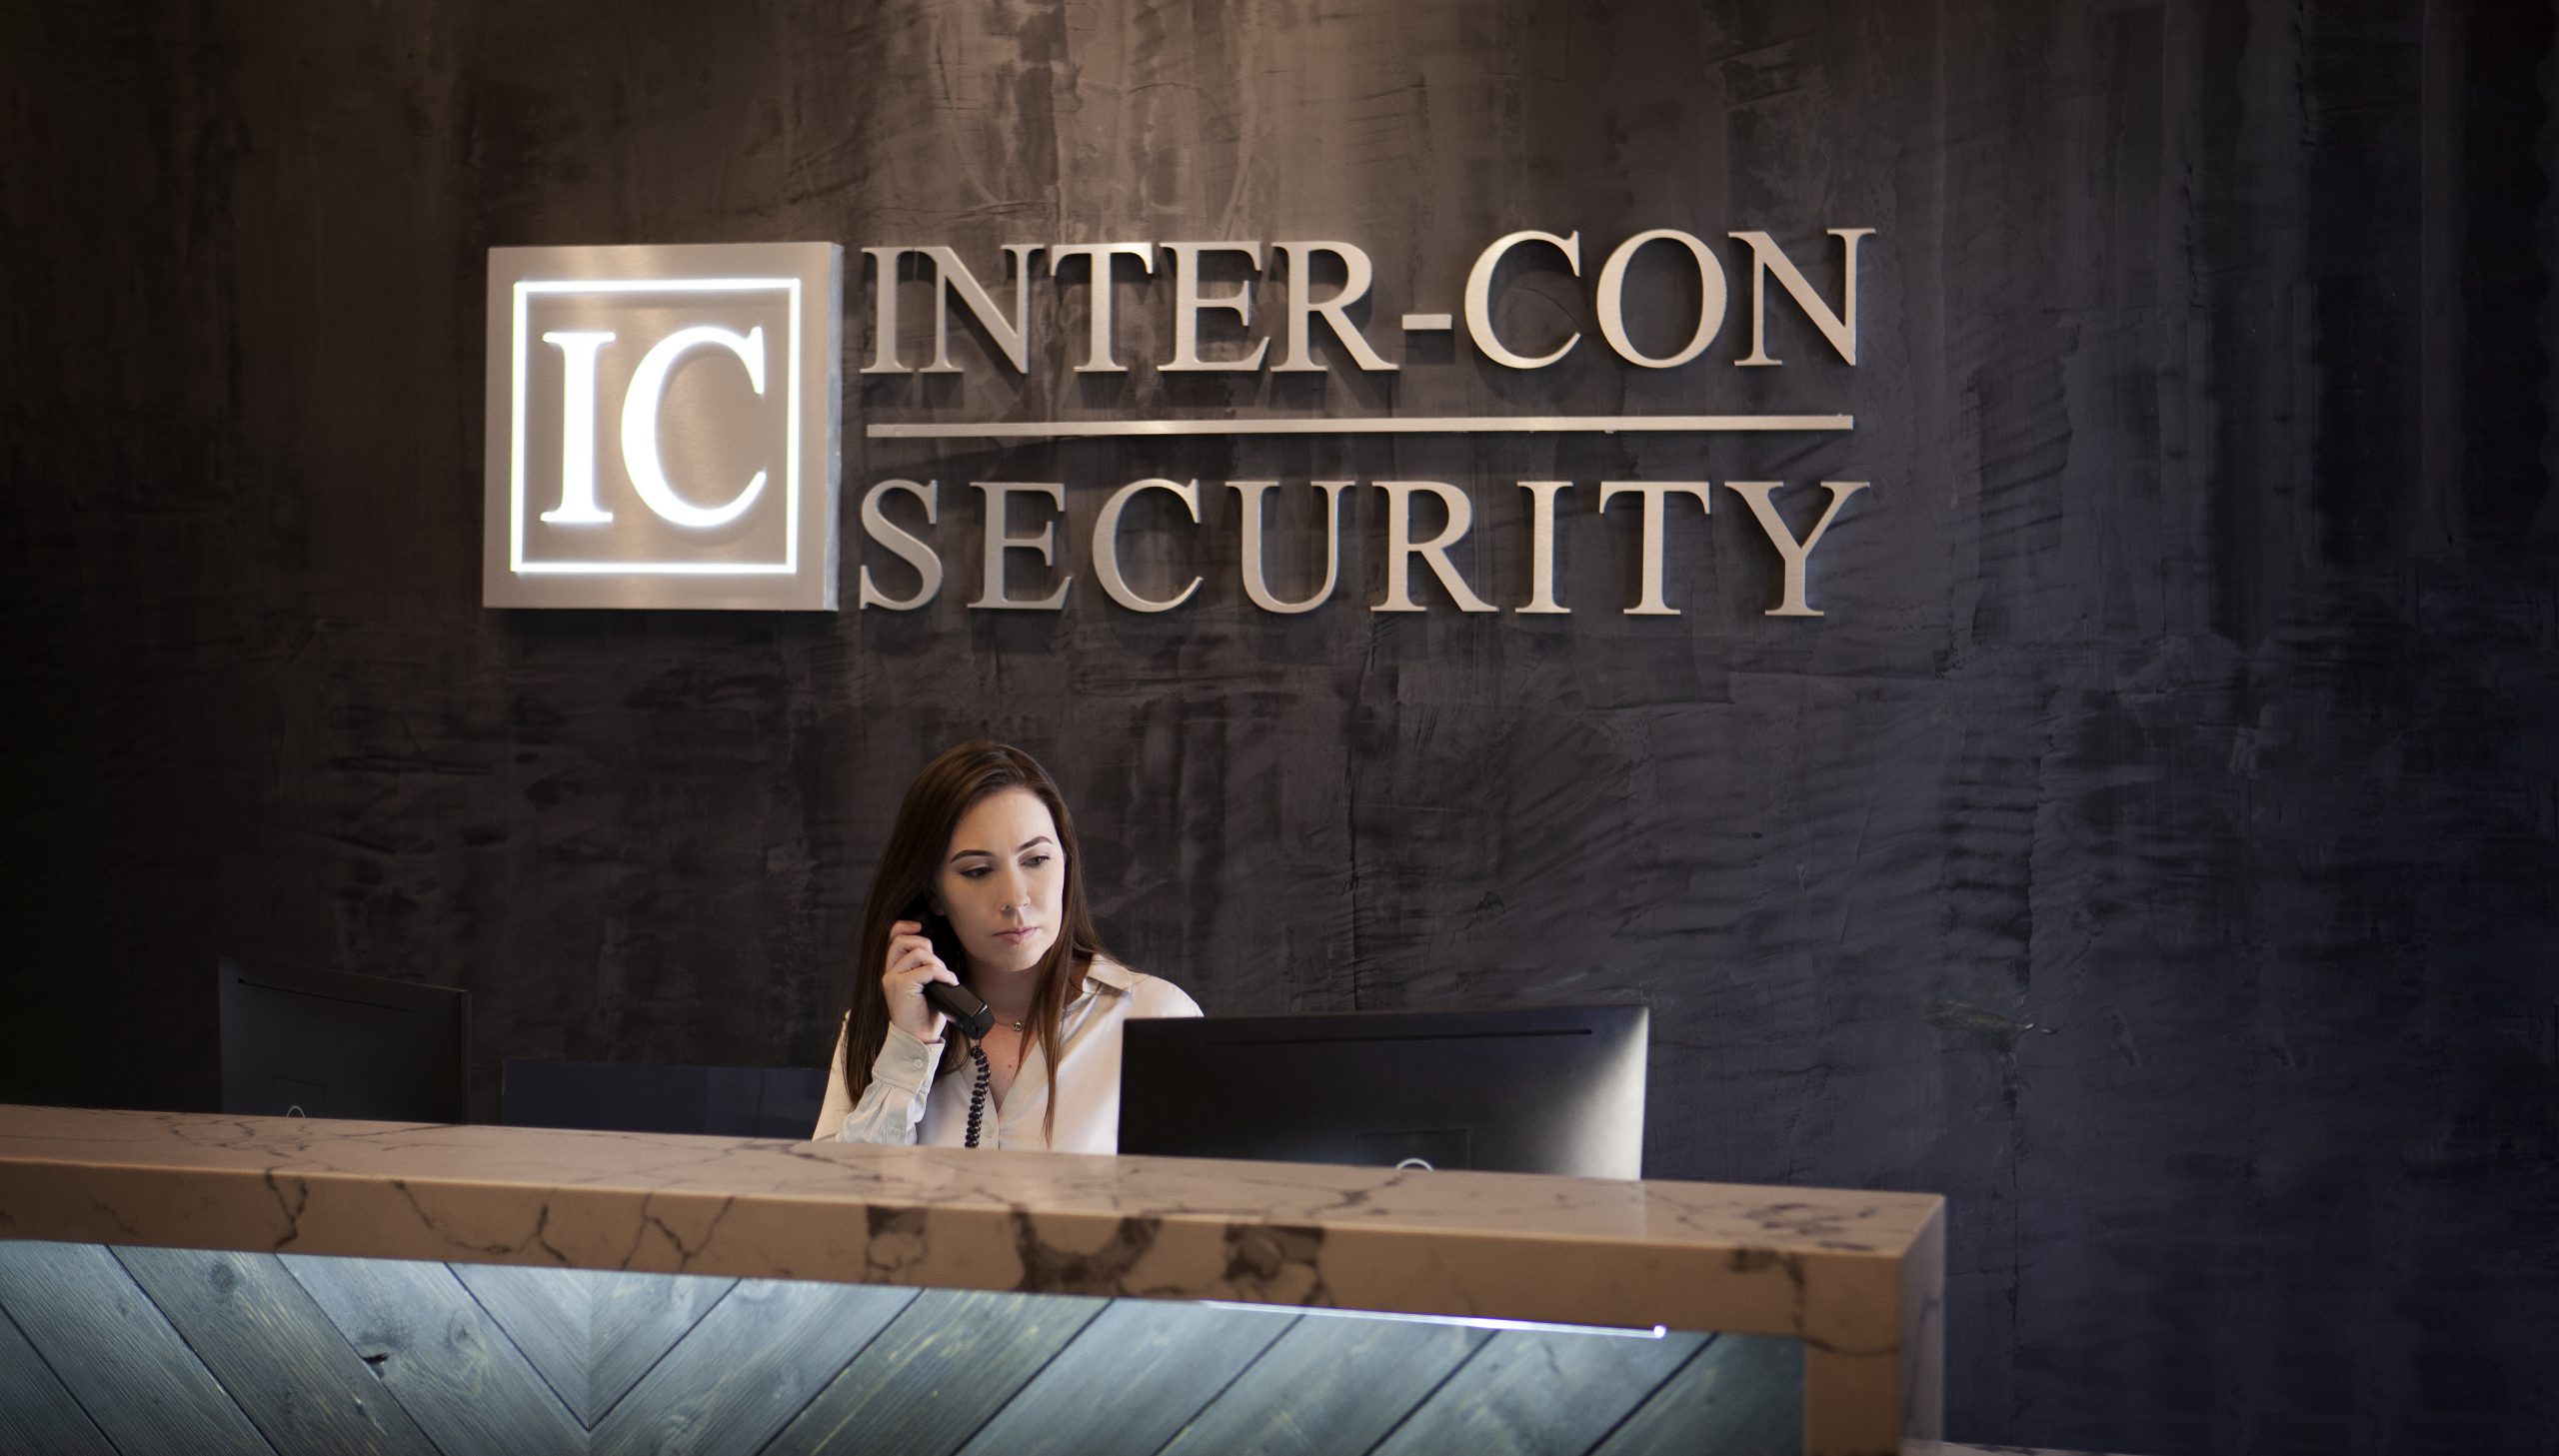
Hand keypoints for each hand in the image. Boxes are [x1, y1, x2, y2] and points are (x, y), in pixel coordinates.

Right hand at [881, 919, 957, 1040]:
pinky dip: (943, 974)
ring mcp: (893, 979)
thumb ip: (922, 969)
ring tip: (944, 977)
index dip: (904, 927)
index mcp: (892, 971)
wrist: (917, 1039)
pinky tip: (950, 982)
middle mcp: (889, 973)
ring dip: (937, 963)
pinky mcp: (902, 986)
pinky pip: (927, 970)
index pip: (891, 938)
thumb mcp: (923, 987)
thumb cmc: (923, 1015)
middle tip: (938, 966)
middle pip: (904, 940)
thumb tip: (935, 956)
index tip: (919, 926)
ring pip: (918, 952)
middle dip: (927, 946)